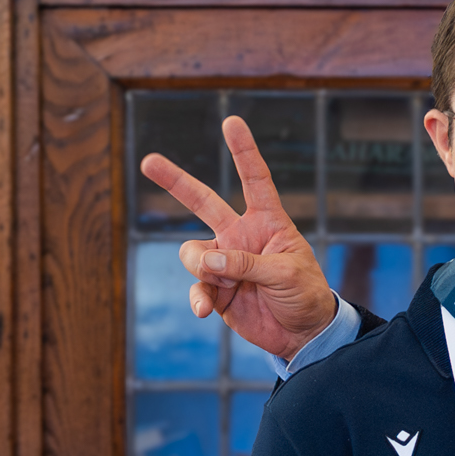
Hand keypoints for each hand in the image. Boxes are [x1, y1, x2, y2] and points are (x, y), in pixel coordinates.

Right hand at [138, 116, 339, 360]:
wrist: (303, 333)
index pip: (255, 180)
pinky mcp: (215, 290)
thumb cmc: (305, 295)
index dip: (243, 152)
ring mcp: (225, 263)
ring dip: (203, 268)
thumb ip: (247, 264)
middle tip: (148, 161)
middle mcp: (241, 237)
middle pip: (203, 202)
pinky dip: (197, 298)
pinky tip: (204, 311)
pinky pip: (196, 287)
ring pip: (193, 253)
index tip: (231, 122)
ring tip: (224, 285)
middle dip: (175, 181)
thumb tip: (207, 261)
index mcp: (268, 223)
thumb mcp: (287, 275)